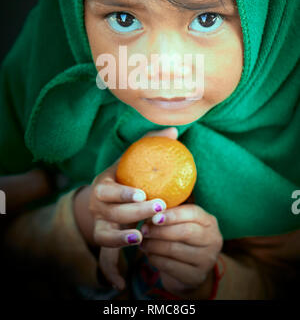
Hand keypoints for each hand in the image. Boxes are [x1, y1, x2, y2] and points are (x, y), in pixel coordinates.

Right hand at [88, 126, 178, 290]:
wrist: (108, 195)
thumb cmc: (125, 174)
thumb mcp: (133, 158)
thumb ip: (152, 144)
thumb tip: (174, 131)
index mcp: (103, 184)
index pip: (107, 190)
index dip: (122, 193)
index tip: (142, 193)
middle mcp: (97, 206)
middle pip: (110, 214)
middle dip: (133, 212)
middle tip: (157, 209)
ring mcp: (100, 225)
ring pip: (104, 237)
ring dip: (121, 240)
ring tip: (140, 238)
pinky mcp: (106, 241)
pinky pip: (105, 257)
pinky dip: (111, 270)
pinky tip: (120, 284)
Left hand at [139, 198, 222, 298]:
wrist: (189, 271)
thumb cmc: (181, 239)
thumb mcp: (181, 223)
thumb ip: (170, 213)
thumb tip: (148, 203)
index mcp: (209, 222)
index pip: (193, 213)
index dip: (172, 214)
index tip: (154, 216)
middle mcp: (213, 240)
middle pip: (185, 231)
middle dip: (160, 230)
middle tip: (143, 230)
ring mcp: (207, 260)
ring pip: (176, 250)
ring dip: (154, 245)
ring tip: (142, 242)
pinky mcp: (197, 277)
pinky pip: (171, 266)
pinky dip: (156, 259)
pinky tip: (148, 255)